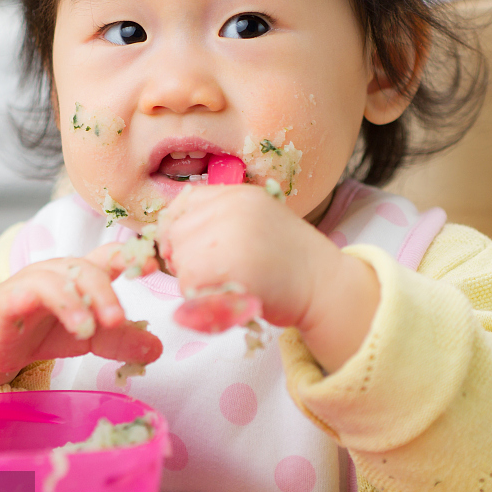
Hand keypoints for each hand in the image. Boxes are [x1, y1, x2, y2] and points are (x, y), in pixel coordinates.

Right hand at [0, 243, 161, 389]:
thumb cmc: (44, 328)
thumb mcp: (90, 337)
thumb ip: (121, 339)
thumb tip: (157, 348)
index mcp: (84, 275)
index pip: (110, 257)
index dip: (131, 256)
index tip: (152, 264)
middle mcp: (60, 272)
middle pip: (87, 270)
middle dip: (106, 293)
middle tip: (118, 320)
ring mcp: (32, 283)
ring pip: (57, 280)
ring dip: (76, 302)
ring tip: (89, 328)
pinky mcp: (7, 300)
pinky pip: (24, 294)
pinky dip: (39, 301)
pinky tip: (55, 319)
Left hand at [157, 184, 380, 371]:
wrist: (326, 285)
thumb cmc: (286, 261)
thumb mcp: (251, 222)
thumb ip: (215, 220)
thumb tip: (165, 236)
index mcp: (235, 192)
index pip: (179, 207)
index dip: (180, 235)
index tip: (196, 253)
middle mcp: (232, 206)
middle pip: (175, 235)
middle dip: (184, 260)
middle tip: (216, 275)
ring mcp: (234, 232)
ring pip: (181, 262)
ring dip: (194, 282)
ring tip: (227, 285)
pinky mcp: (234, 265)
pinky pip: (192, 284)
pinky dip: (202, 299)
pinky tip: (230, 296)